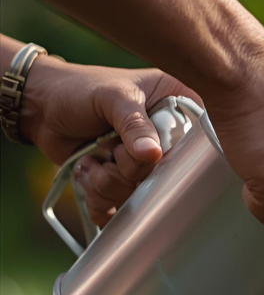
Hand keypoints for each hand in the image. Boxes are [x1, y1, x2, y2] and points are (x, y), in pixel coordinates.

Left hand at [20, 55, 200, 225]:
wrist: (39, 105)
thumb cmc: (77, 88)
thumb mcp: (112, 97)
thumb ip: (134, 124)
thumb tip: (152, 155)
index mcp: (176, 106)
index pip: (194, 141)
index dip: (172, 154)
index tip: (147, 151)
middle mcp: (163, 137)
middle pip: (166, 174)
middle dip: (130, 171)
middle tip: (109, 151)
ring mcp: (142, 161)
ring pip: (140, 193)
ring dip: (108, 184)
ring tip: (91, 160)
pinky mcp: (122, 180)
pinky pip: (119, 206)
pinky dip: (99, 199)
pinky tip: (87, 173)